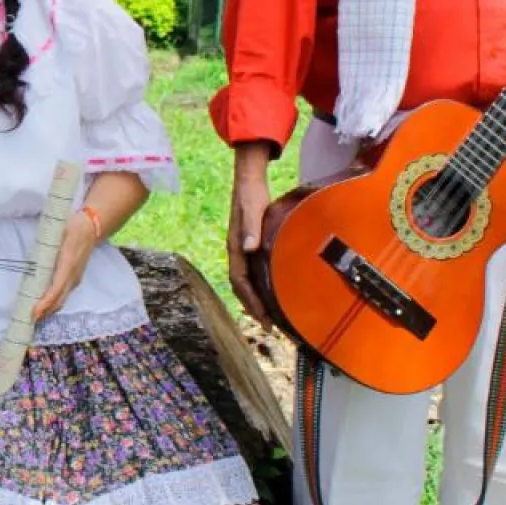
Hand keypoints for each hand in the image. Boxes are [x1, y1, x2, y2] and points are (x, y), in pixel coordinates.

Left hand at [33, 207, 100, 321]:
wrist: (91, 228)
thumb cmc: (72, 228)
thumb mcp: (58, 235)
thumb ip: (45, 247)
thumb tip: (30, 260)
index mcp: (67, 266)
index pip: (55, 290)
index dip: (44, 303)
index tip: (33, 312)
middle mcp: (73, 276)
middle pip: (59, 300)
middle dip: (44, 312)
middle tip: (29, 320)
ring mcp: (75, 279)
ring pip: (62, 300)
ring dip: (49, 310)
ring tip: (34, 316)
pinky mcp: (75, 279)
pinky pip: (64, 295)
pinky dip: (54, 303)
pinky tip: (45, 305)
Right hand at [226, 145, 274, 329]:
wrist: (248, 178)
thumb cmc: (251, 194)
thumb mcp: (252, 208)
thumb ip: (250, 227)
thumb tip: (250, 248)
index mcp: (235, 246)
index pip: (239, 280)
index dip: (251, 301)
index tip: (264, 318)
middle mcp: (236, 251)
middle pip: (240, 286)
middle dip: (253, 307)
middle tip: (269, 326)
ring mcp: (242, 249)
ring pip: (245, 281)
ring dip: (255, 300)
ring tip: (269, 316)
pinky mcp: (249, 245)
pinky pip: (251, 273)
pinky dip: (258, 287)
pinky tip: (270, 292)